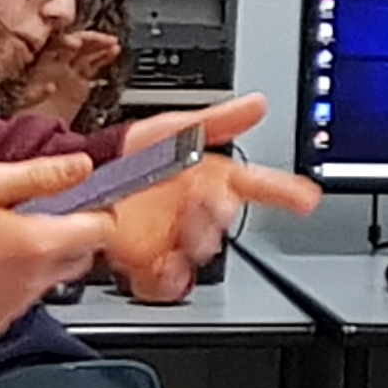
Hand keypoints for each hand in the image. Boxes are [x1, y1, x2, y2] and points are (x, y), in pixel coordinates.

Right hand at [0, 154, 118, 337]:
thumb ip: (41, 174)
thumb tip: (83, 166)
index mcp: (38, 244)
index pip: (102, 231)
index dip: (96, 212)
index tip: (80, 201)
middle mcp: (33, 282)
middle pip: (80, 257)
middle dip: (69, 236)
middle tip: (33, 216)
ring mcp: (13, 308)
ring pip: (49, 281)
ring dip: (38, 262)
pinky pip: (19, 302)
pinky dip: (11, 286)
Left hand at [13, 27, 119, 125]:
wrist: (38, 129)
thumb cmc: (30, 114)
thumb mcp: (29, 98)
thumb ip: (41, 91)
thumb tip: (52, 85)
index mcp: (39, 63)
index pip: (55, 43)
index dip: (68, 40)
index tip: (78, 42)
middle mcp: (54, 63)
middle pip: (73, 43)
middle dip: (88, 39)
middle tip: (102, 39)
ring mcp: (68, 70)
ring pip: (85, 51)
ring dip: (100, 45)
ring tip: (113, 43)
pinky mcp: (80, 79)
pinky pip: (94, 63)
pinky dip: (105, 56)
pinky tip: (114, 51)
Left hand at [99, 93, 322, 302]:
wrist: (81, 179)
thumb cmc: (128, 152)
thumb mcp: (173, 127)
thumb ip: (217, 120)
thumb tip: (257, 104)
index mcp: (212, 180)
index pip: (258, 186)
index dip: (285, 192)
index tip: (307, 198)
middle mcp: (196, 213)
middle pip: (224, 223)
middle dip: (217, 215)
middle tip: (207, 201)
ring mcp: (172, 241)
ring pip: (200, 255)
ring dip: (195, 244)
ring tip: (181, 230)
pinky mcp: (144, 265)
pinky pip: (166, 283)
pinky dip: (166, 278)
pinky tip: (160, 262)